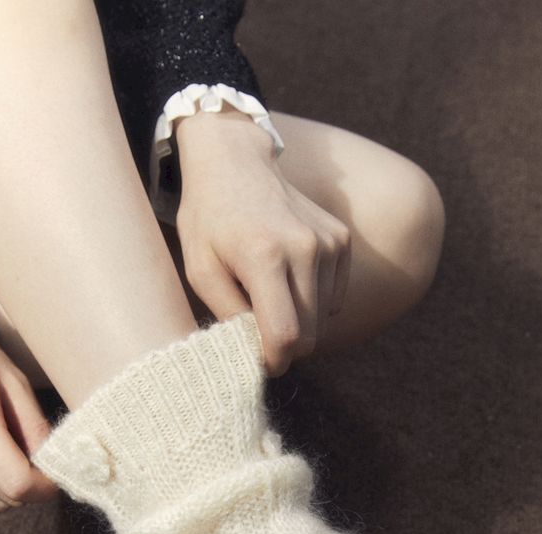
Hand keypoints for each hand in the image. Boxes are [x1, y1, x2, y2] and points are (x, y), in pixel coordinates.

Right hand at [0, 301, 56, 510]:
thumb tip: (53, 464)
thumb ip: (34, 425)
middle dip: (29, 485)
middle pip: (4, 498)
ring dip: (4, 486)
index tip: (57, 478)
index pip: (18, 484)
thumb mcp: (10, 377)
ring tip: (2, 449)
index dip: (45, 489)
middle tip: (33, 457)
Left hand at [175, 108, 350, 376]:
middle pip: (309, 334)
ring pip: (323, 319)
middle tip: (260, 335)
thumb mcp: (200, 271)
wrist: (235, 162)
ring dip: (299, 322)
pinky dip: (313, 302)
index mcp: (265, 257)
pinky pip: (333, 297)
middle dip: (286, 347)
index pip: (285, 335)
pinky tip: (289, 279)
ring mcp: (329, 243)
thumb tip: (256, 352)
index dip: (274, 361)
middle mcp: (305, 249)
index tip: (260, 364)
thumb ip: (229, 315)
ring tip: (270, 298)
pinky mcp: (341, 240)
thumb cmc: (209, 219)